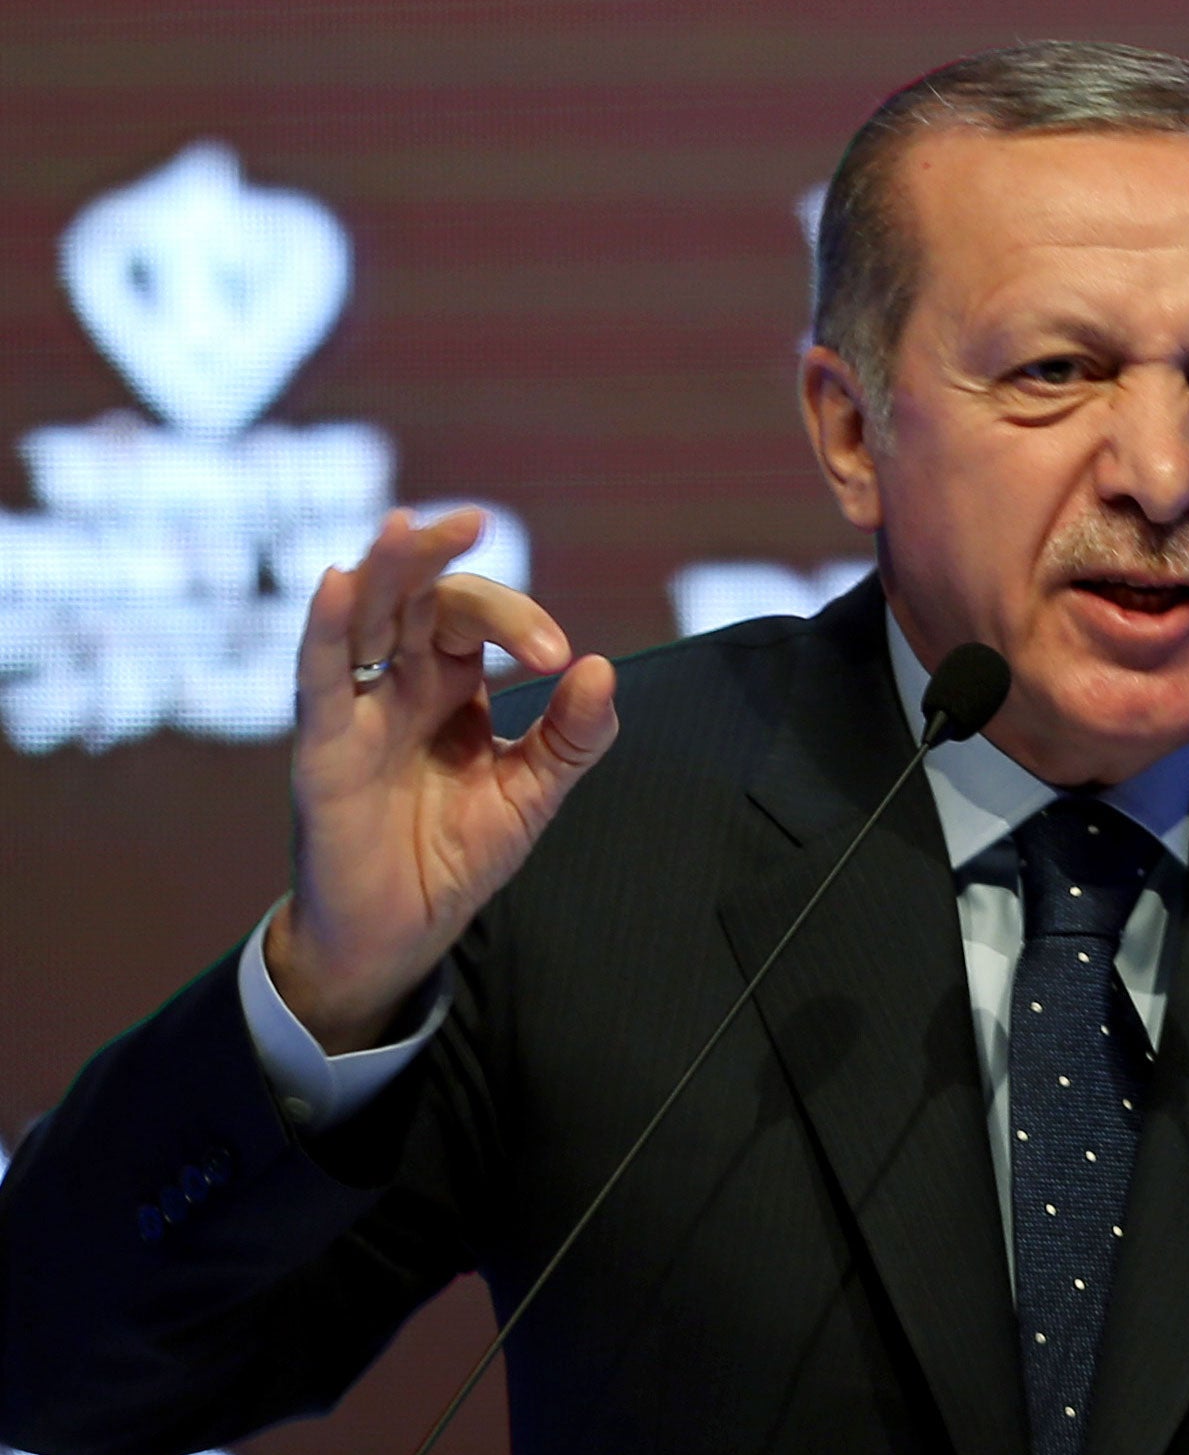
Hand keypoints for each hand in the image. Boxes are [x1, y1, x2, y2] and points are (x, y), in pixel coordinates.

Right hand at [265, 507, 618, 1052]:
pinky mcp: (323, 750)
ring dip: (383, 569)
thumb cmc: (455, 856)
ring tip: (406, 524)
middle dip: (443, 561)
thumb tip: (601, 668)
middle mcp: (398, 684)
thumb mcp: (532, 793)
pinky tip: (335, 583)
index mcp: (449, 685)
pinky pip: (319, 680)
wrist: (400, 934)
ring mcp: (356, 712)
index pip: (473, 619)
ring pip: (362, 618)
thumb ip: (571, 736)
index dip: (515, 622)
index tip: (557, 660)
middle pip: (415, 598)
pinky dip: (324, 629)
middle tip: (476, 520)